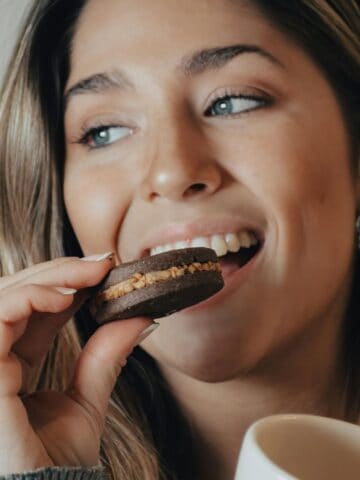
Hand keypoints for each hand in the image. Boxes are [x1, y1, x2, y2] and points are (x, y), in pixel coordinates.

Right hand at [0, 255, 151, 473]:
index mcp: (9, 365)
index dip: (62, 284)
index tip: (102, 269)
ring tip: (91, 275)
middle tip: (102, 263)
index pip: (30, 310)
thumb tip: (141, 319)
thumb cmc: (58, 464)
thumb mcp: (87, 400)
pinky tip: (68, 296)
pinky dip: (31, 297)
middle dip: (58, 272)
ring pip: (3, 297)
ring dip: (49, 277)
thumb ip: (105, 357)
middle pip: (14, 295)